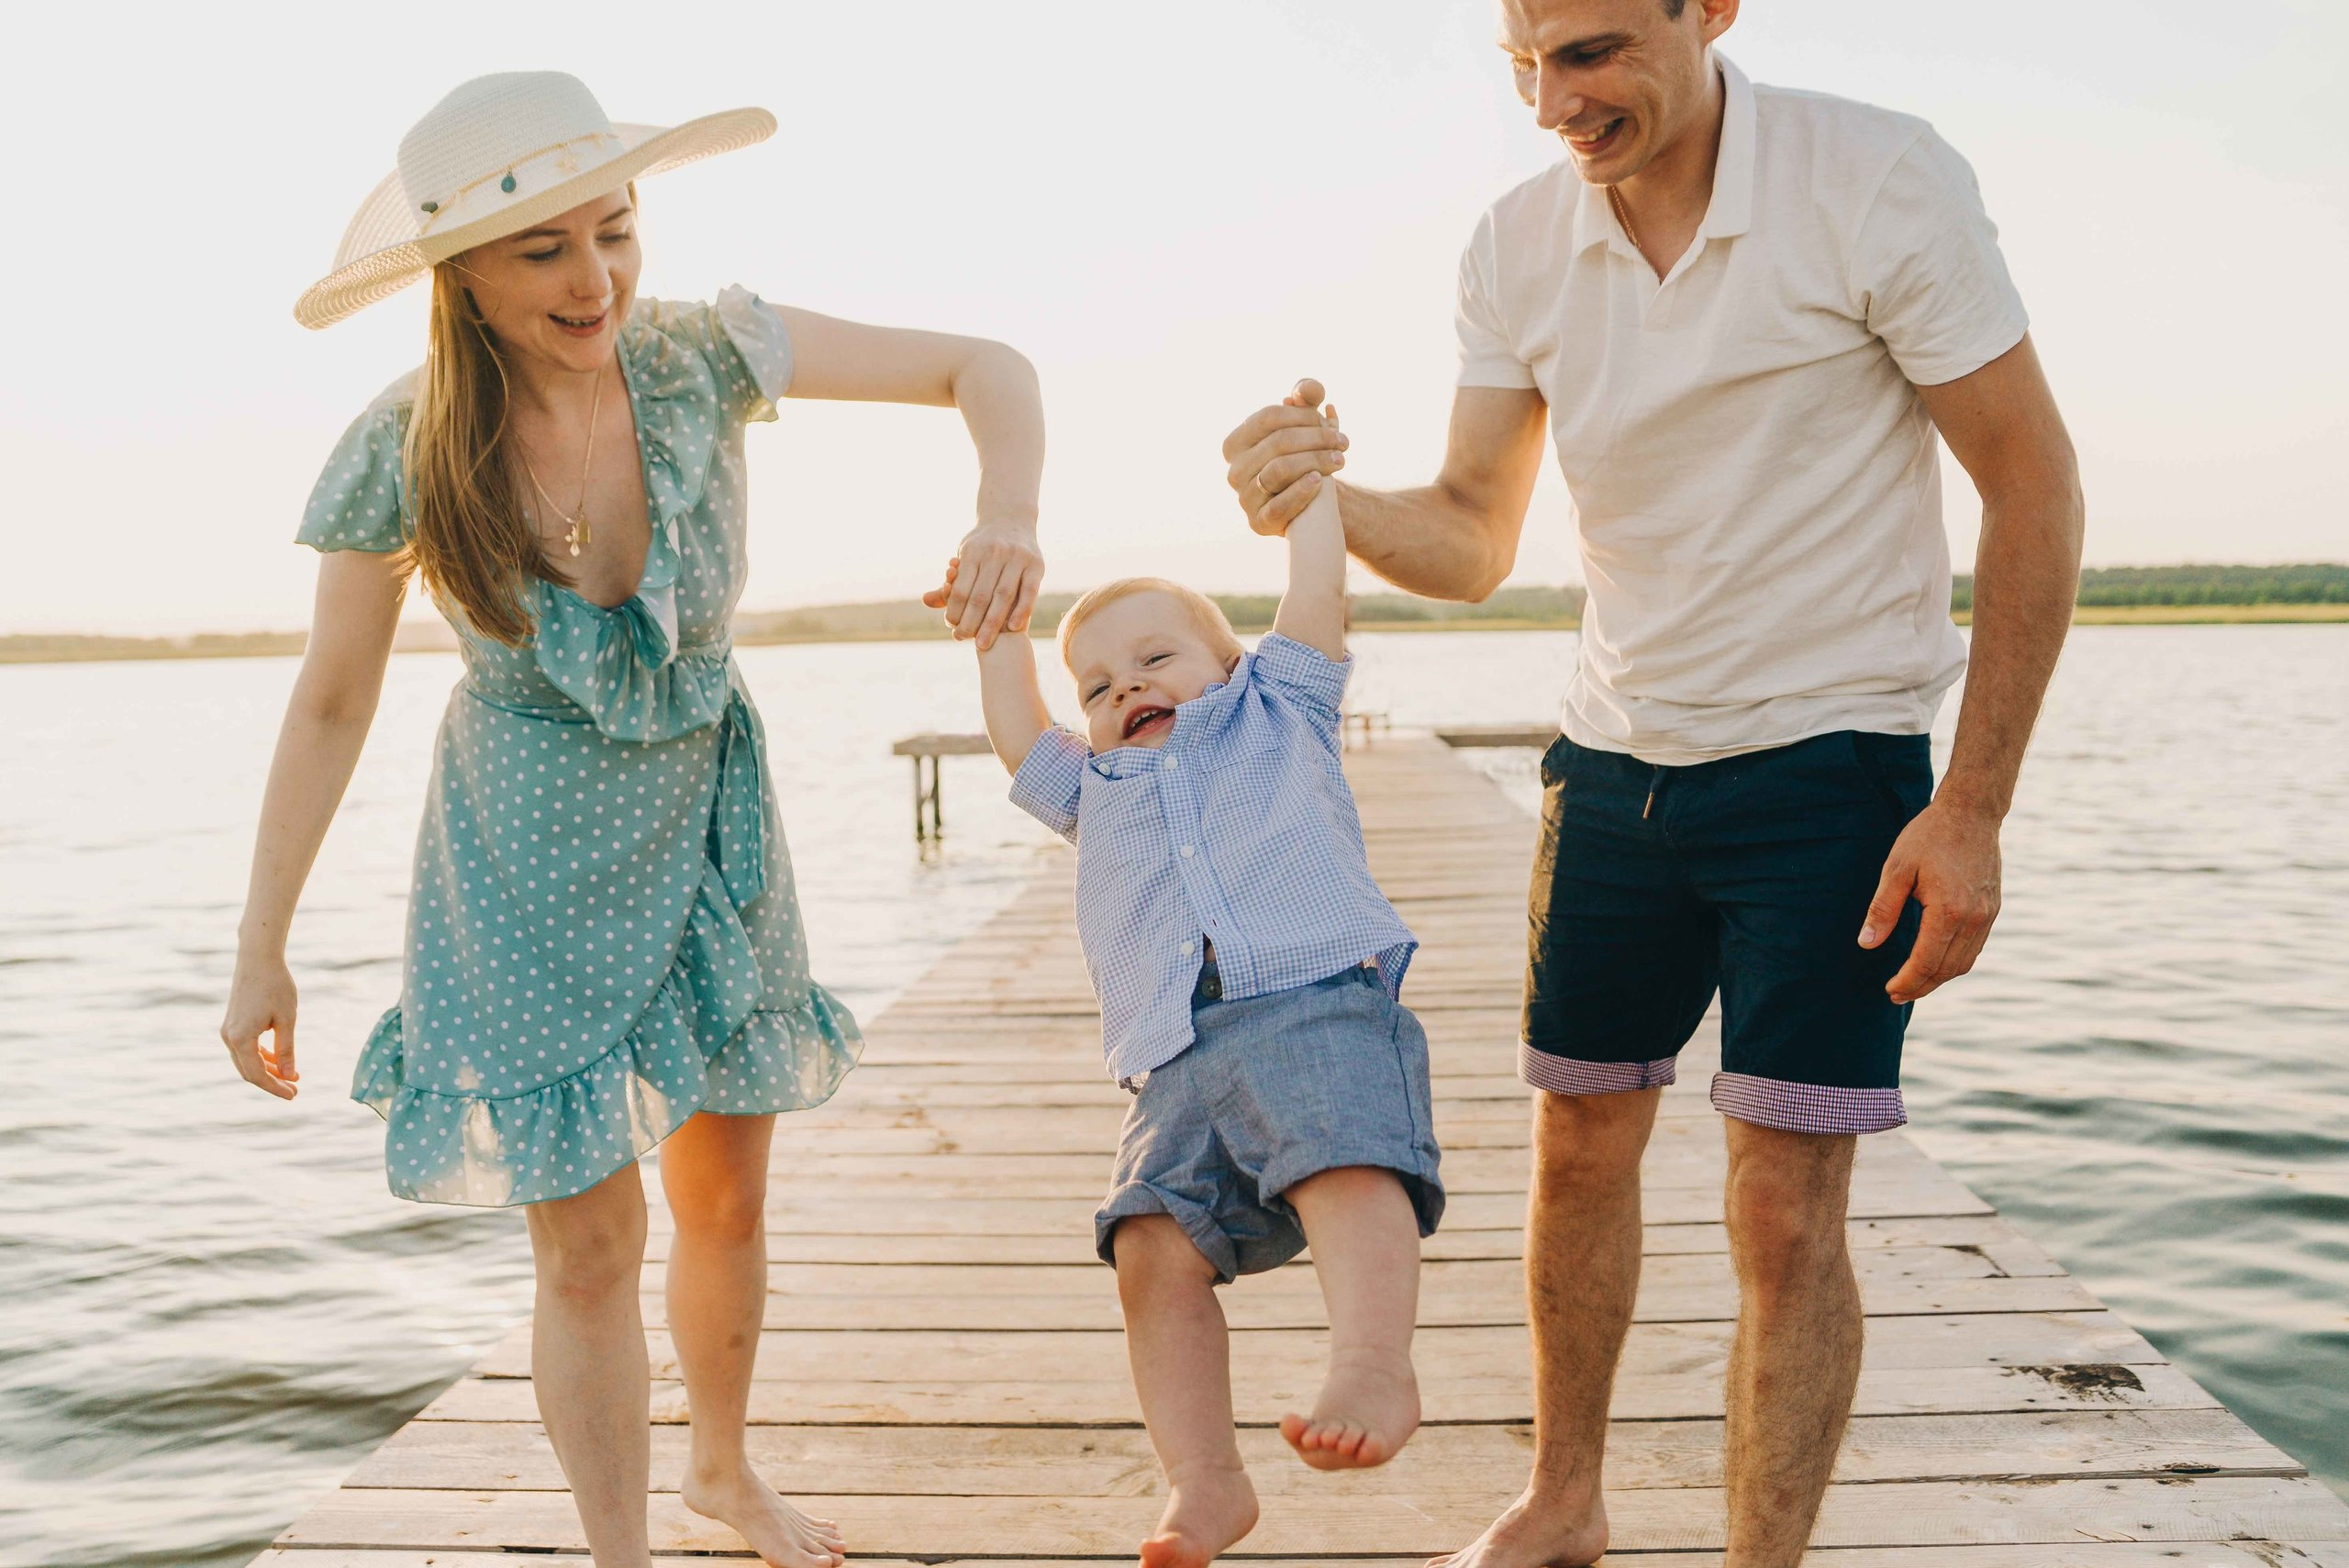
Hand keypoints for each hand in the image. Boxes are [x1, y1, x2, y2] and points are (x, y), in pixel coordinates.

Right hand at [220, 951, 300, 1098]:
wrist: (258, 959)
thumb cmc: (276, 987)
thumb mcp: (287, 1020)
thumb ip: (286, 1050)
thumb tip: (289, 1076)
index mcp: (240, 1038)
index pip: (257, 1074)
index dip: (275, 1088)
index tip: (294, 1095)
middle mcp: (229, 1037)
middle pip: (249, 1072)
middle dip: (272, 1082)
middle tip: (295, 1090)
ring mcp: (228, 1031)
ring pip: (246, 1061)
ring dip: (268, 1070)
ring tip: (292, 1077)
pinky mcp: (232, 1025)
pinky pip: (246, 1049)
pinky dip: (262, 1057)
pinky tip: (280, 1060)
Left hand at [921, 522, 1041, 648]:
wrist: (1011, 518)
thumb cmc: (982, 545)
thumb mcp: (964, 556)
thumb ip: (950, 582)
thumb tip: (925, 601)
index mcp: (973, 551)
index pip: (961, 588)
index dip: (955, 611)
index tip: (952, 629)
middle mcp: (996, 552)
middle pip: (981, 595)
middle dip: (971, 622)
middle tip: (964, 640)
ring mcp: (1018, 557)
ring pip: (1003, 596)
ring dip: (992, 623)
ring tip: (983, 644)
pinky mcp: (1037, 565)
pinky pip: (1029, 591)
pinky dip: (1022, 610)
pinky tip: (1013, 628)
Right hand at [1223, 377, 1348, 536]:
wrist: (1308, 503)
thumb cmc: (1303, 456)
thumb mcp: (1305, 422)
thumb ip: (1306, 397)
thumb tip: (1308, 391)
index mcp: (1235, 443)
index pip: (1269, 417)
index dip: (1303, 415)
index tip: (1329, 421)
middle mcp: (1233, 471)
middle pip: (1278, 442)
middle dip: (1317, 439)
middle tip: (1343, 443)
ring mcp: (1243, 498)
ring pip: (1279, 470)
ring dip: (1315, 461)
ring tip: (1339, 460)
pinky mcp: (1258, 523)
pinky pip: (1279, 506)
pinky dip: (1301, 491)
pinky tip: (1320, 480)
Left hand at [1860, 800, 2003, 1004]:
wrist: (1971, 813)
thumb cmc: (1929, 837)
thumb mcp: (1897, 868)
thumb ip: (1882, 909)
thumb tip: (1866, 944)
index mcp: (1948, 911)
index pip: (1926, 962)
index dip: (1906, 981)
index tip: (1888, 990)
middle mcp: (1973, 919)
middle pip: (1947, 969)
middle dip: (1921, 986)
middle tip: (1896, 995)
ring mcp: (1987, 915)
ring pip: (1964, 962)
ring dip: (1939, 978)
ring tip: (1914, 984)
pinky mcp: (1992, 909)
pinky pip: (1974, 948)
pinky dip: (1954, 962)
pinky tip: (1935, 962)